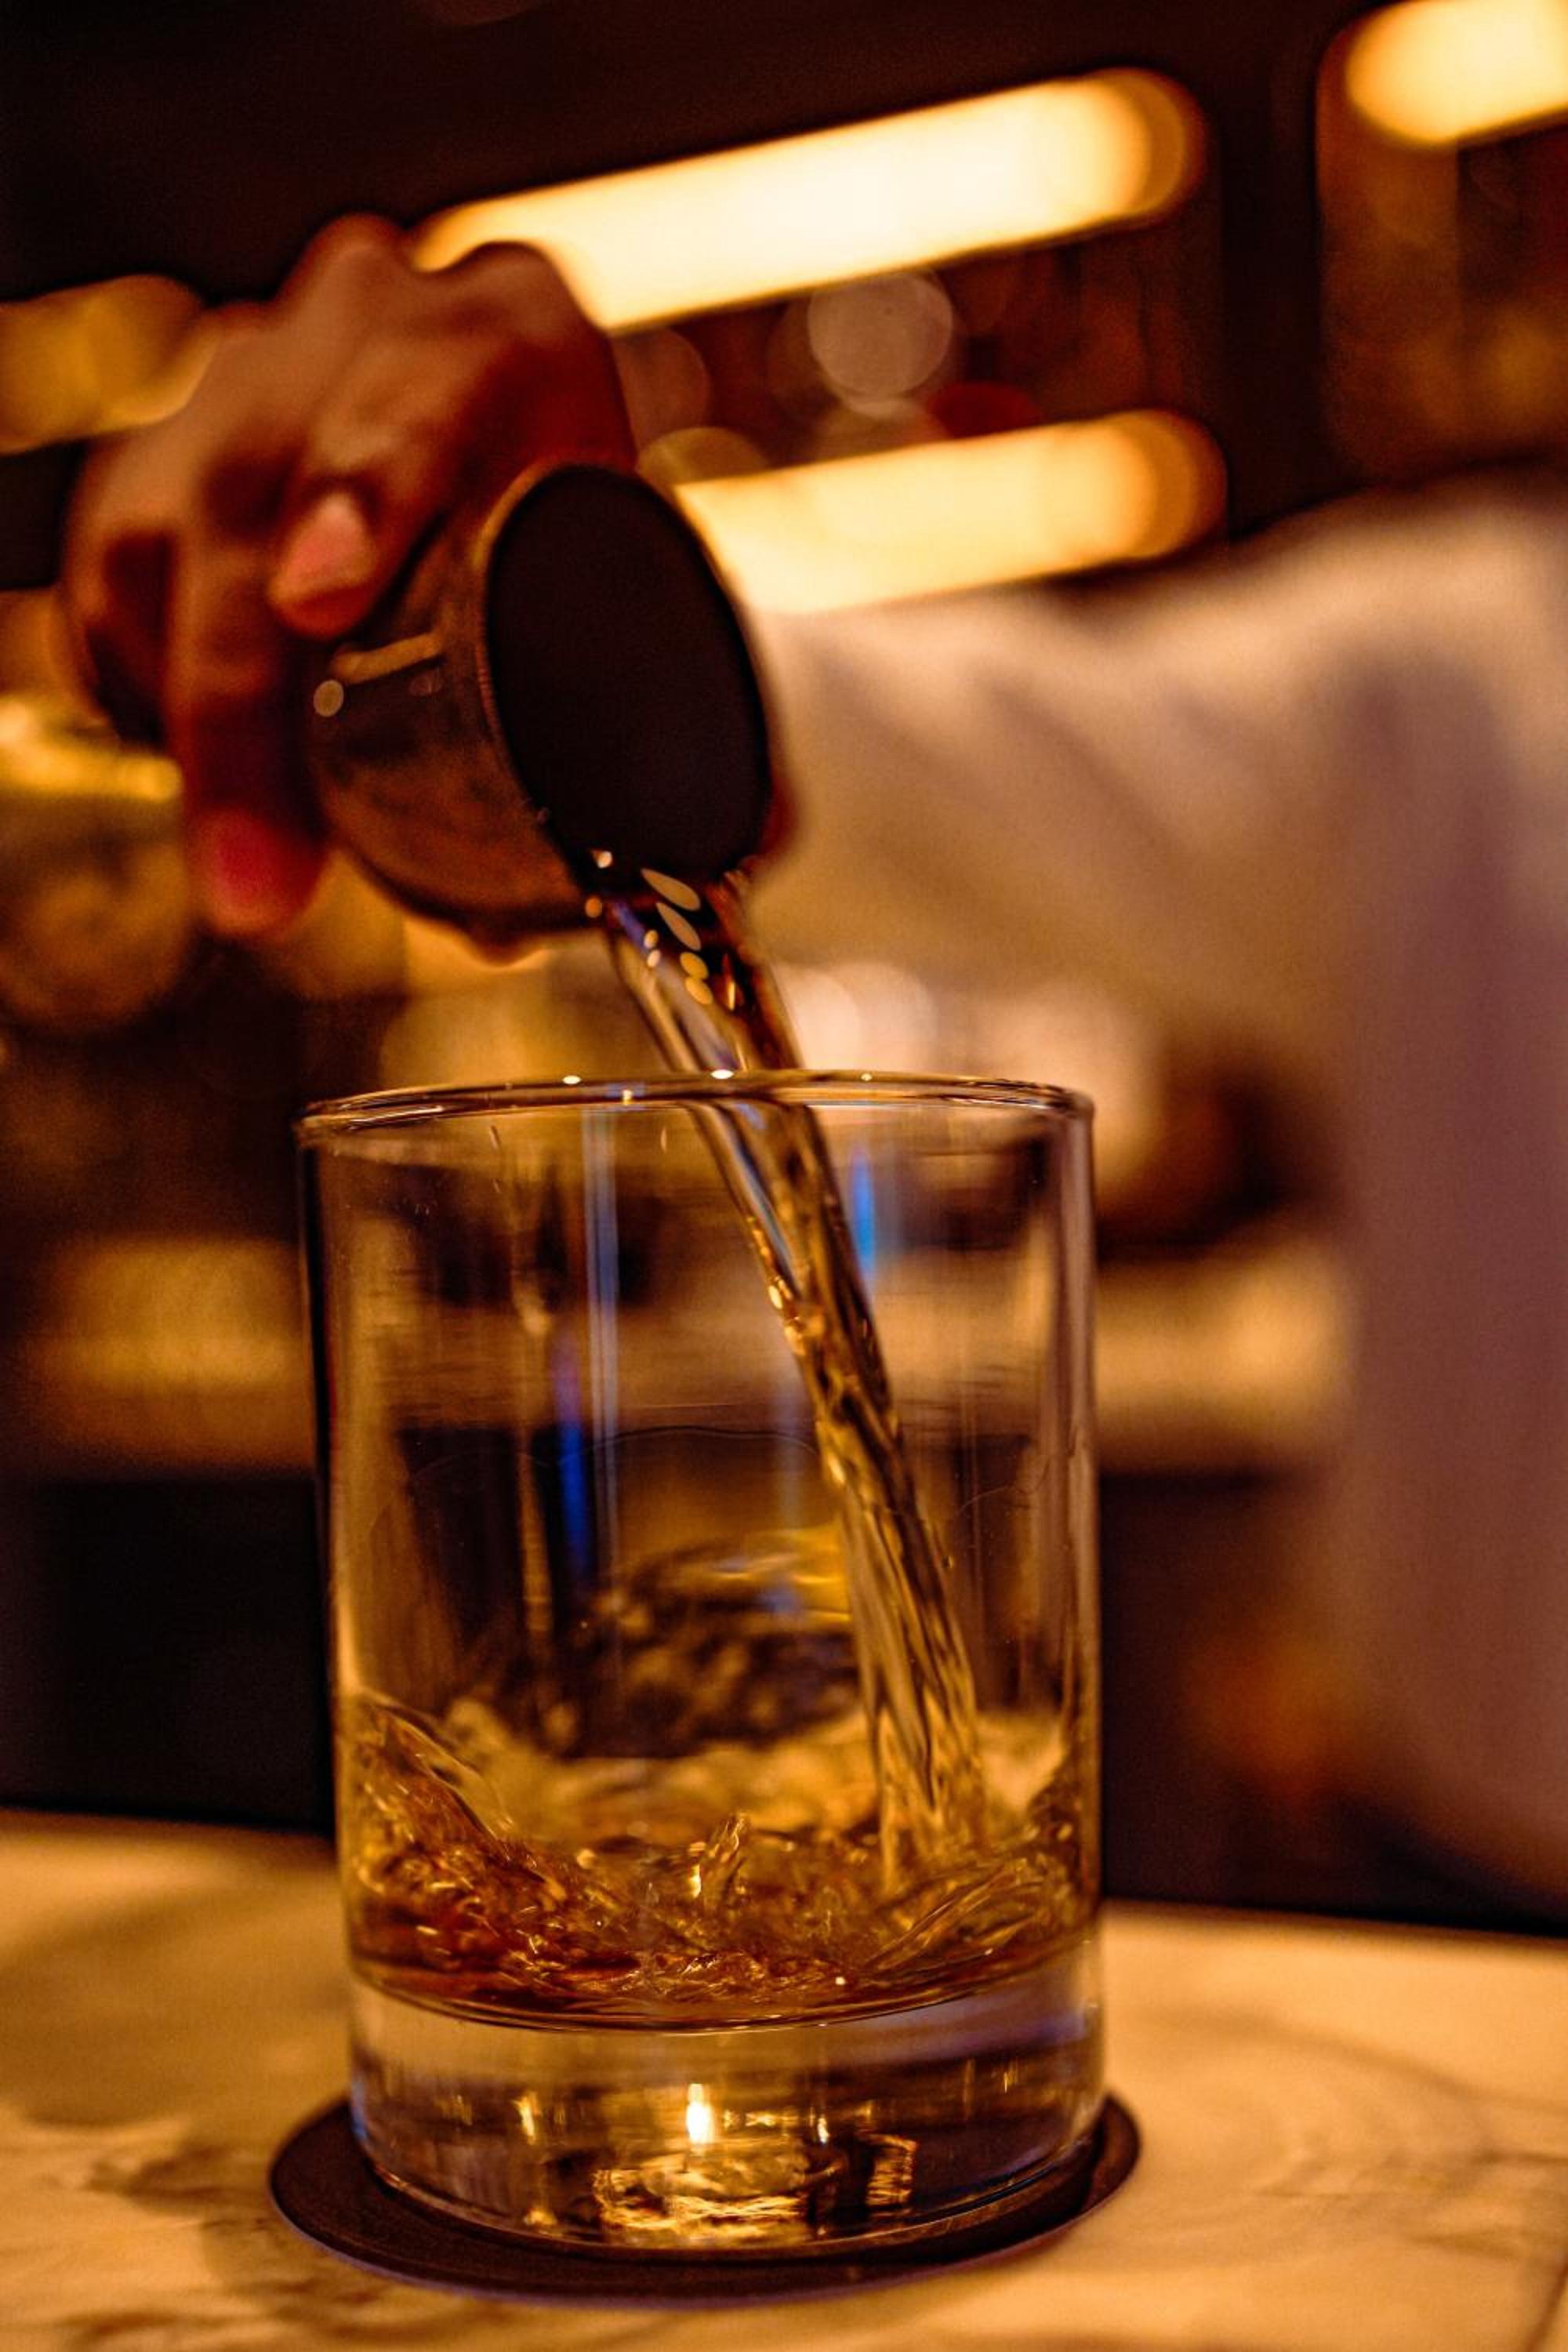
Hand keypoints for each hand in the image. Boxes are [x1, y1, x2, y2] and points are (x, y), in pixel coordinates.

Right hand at [63, 217, 632, 934]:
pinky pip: (114, 587)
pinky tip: (208, 780)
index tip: (317, 596)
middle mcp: (360, 325)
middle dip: (248, 704)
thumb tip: (761, 847)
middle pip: (258, 493)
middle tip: (271, 878)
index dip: (366, 487)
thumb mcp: (645, 585)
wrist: (503, 463)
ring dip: (197, 737)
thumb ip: (699, 709)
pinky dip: (149, 697)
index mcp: (508, 331)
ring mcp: (241, 381)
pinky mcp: (155, 460)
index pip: (424, 390)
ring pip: (164, 546)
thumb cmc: (583, 535)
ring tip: (251, 881)